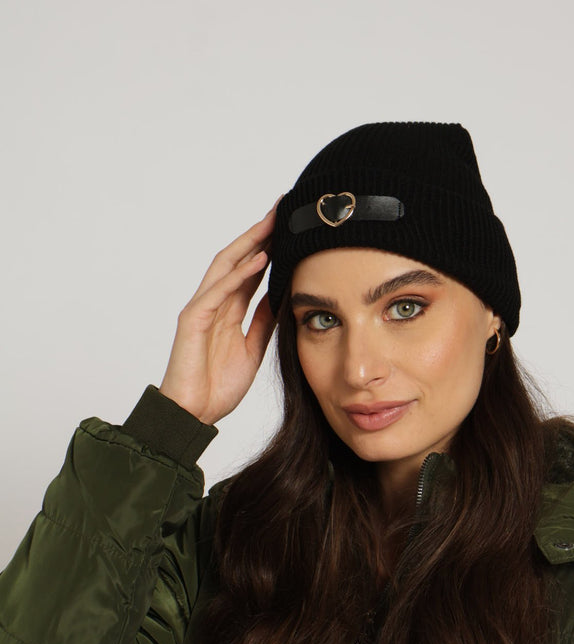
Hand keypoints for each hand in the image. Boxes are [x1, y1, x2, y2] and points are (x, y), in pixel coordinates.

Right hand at [159, 201, 279, 424]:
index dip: (269, 247)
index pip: (250, 269)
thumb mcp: (252, 349)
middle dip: (260, 233)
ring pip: (225, 266)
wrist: (193, 415)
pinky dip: (237, 275)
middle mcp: (213, 303)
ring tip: (273, 222)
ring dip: (249, 243)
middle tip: (283, 209)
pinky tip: (258, 260)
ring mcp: (201, 309)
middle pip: (238, 258)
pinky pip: (217, 292)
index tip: (291, 228)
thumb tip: (279, 297)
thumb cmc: (216, 386)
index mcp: (228, 310)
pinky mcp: (192, 321)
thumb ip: (262, 322)